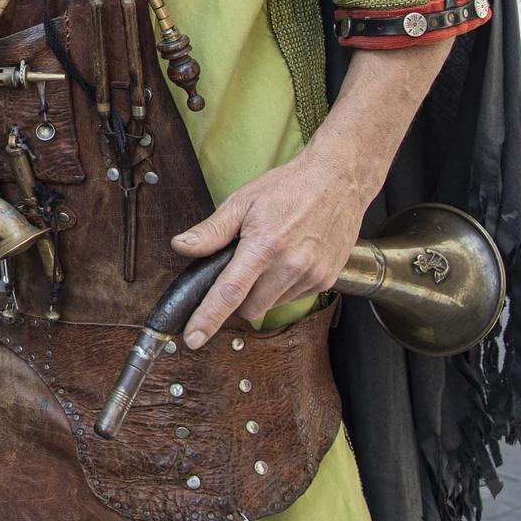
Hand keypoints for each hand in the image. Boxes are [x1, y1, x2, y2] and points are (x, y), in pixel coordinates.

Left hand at [170, 139, 373, 348]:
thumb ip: (211, 231)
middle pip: (249, 307)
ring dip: (261, 291)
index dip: (208, 318)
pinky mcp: (327, 281)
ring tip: (268, 256)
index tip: (193, 339)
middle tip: (239, 267)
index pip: (230, 292)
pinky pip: (293, 298)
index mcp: (264, 246)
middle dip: (236, 297)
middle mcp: (291, 266)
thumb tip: (182, 247)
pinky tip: (287, 259)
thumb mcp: (242, 201)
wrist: (338, 181)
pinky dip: (282, 287)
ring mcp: (312, 276)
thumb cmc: (289, 187)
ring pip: (271, 305)